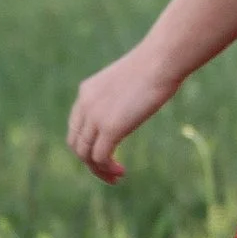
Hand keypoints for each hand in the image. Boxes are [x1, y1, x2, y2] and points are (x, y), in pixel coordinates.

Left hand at [67, 44, 177, 181]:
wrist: (161, 61)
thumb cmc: (155, 66)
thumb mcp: (128, 81)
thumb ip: (120, 97)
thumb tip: (130, 108)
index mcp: (86, 91)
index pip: (75, 126)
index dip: (87, 144)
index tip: (106, 153)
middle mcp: (85, 104)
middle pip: (76, 143)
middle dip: (89, 161)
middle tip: (109, 171)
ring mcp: (95, 117)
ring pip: (85, 154)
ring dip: (98, 170)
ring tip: (115, 177)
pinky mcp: (110, 128)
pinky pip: (100, 158)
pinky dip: (107, 169)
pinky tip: (121, 171)